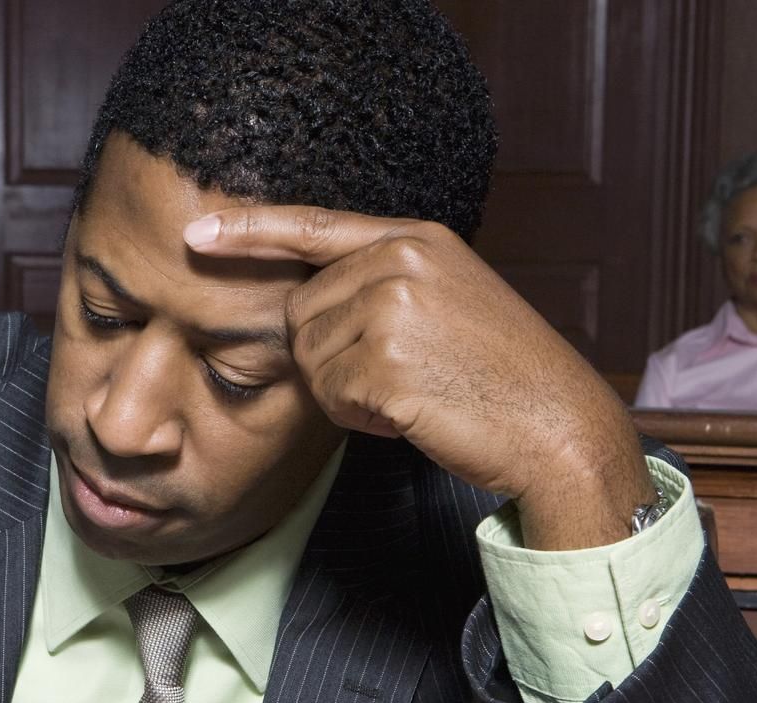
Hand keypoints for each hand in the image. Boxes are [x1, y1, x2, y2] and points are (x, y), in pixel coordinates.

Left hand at [185, 206, 655, 549]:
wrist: (556, 423)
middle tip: (398, 377)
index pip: (315, 225)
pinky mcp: (384, 363)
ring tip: (411, 394)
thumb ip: (387, 284)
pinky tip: (409, 414)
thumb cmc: (504, 376)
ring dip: (345, 391)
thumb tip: (308, 309)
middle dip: (331, 356)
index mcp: (417, 238)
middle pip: (301, 312)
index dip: (251, 230)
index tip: (199, 231)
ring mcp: (391, 309)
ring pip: (310, 358)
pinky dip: (359, 417)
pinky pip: (329, 396)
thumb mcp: (452, 300)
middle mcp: (400, 262)